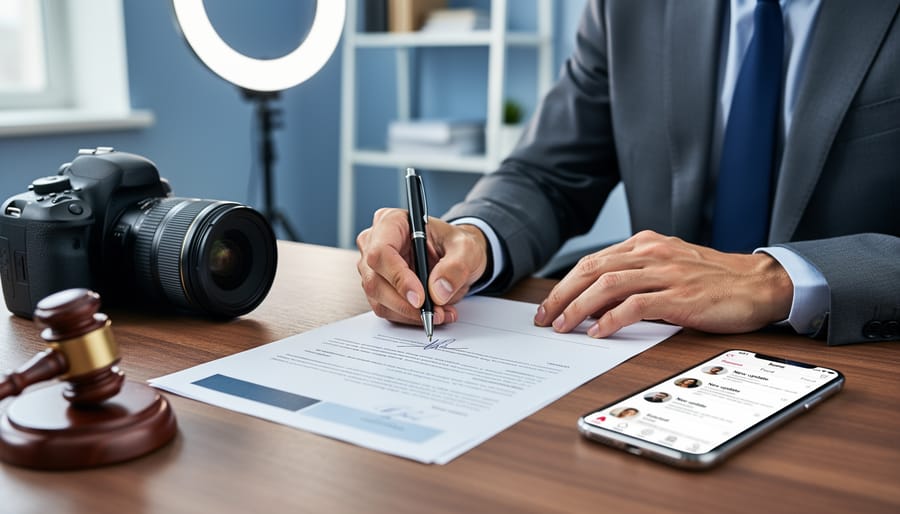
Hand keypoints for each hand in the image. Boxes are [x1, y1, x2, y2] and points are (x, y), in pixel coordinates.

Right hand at [356, 208, 488, 326]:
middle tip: (435, 312)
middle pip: (375, 280)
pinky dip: (410, 317)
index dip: (398, 277)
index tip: (420, 297)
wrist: (456, 257)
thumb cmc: (455, 244)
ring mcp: (373, 268)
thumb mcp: (466, 248)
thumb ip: (455, 267)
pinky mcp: (379, 288)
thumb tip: (437, 292)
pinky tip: (433, 313)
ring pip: (378, 300)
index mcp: (391, 222)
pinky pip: (387, 309)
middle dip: (405, 303)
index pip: (381, 252)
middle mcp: (374, 243)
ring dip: (409, 313)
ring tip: (441, 313)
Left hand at [533, 230, 792, 336]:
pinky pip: (636, 306)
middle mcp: (652, 253)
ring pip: (608, 285)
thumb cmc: (715, 279)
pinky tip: (599, 333)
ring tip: (563, 327)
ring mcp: (666, 273)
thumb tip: (598, 301)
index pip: (593, 261)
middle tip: (544, 318)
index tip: (549, 306)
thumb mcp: (670, 266)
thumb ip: (637, 276)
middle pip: (592, 270)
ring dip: (579, 308)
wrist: (760, 284)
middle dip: (562, 295)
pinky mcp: (680, 296)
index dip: (565, 284)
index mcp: (646, 243)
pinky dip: (612, 320)